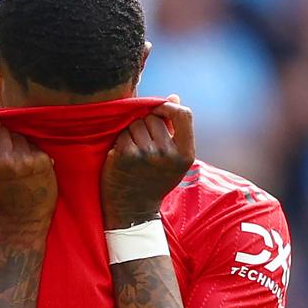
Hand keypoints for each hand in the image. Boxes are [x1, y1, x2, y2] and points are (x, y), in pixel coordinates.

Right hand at [0, 105, 56, 229]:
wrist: (20, 223)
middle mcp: (5, 162)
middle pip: (5, 128)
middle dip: (4, 137)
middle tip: (5, 156)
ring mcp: (26, 162)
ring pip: (21, 136)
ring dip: (19, 144)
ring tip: (17, 164)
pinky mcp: (44, 163)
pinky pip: (35, 145)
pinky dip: (32, 153)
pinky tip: (30, 168)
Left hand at [101, 95, 194, 228]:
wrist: (134, 210)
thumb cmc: (154, 180)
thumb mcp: (174, 159)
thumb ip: (175, 128)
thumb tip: (174, 97)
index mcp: (186, 154)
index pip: (184, 114)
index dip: (170, 108)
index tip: (161, 112)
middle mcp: (168, 153)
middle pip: (154, 117)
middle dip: (147, 125)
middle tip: (145, 145)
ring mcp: (146, 154)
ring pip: (136, 123)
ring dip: (133, 133)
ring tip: (135, 152)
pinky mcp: (126, 155)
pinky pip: (123, 133)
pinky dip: (121, 141)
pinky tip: (123, 156)